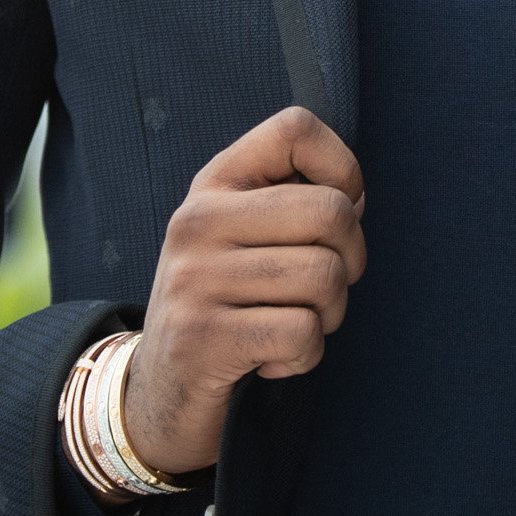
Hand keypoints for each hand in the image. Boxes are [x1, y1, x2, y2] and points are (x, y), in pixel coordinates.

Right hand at [122, 106, 365, 480]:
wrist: (160, 386)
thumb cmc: (228, 299)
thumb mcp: (244, 233)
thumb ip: (294, 201)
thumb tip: (355, 199)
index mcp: (214, 182)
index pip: (295, 129)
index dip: (342, 167)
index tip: (335, 213)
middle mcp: (198, 220)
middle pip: (331, 212)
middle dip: (351, 259)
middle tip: (322, 288)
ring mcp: (195, 278)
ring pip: (325, 277)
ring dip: (330, 315)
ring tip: (293, 323)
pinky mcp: (202, 338)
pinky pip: (303, 334)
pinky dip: (305, 356)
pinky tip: (272, 359)